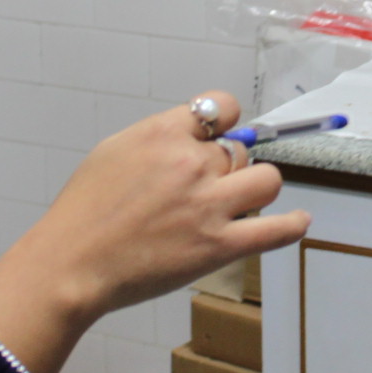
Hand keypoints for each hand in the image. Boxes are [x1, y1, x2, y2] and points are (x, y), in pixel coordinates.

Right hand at [0, 92, 308, 372]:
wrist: (72, 264)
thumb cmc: (84, 212)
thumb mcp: (114, 151)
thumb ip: (159, 137)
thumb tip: (194, 133)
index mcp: (163, 134)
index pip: (222, 107)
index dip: (224, 122)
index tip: (220, 136)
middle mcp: (192, 163)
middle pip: (240, 150)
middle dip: (228, 166)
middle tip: (206, 188)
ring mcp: (209, 205)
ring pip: (266, 180)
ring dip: (255, 187)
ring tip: (239, 202)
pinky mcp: (219, 246)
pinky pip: (275, 231)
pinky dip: (293, 225)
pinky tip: (299, 222)